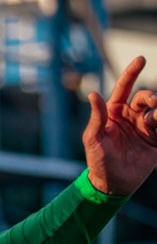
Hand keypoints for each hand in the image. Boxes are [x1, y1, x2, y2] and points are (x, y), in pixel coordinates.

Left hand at [83, 55, 156, 196]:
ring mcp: (145, 127)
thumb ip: (96, 117)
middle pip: (145, 97)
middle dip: (150, 96)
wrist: (111, 184)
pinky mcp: (155, 140)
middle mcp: (131, 116)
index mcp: (115, 112)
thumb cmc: (97, 161)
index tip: (141, 59)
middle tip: (153, 102)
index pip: (124, 87)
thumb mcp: (93, 139)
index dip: (132, 72)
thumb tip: (93, 94)